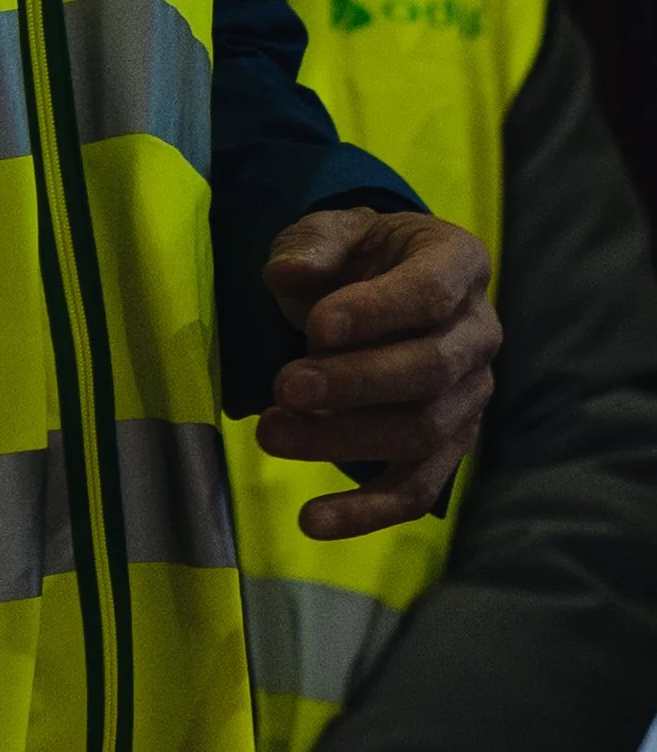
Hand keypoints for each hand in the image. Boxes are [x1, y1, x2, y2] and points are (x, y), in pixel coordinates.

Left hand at [256, 208, 498, 535]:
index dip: (377, 312)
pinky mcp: (448, 446)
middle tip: (285, 387)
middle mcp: (479, 333)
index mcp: (458, 264)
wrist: (378, 285)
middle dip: (356, 383)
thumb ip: (313, 244)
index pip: (431, 293)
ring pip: (424, 432)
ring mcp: (471, 395)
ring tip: (272, 434)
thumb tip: (288, 274)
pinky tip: (313, 520)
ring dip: (345, 440)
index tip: (316, 327)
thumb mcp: (332, 231)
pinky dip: (368, 510)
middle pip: (433, 370)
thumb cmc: (357, 256)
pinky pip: (418, 488)